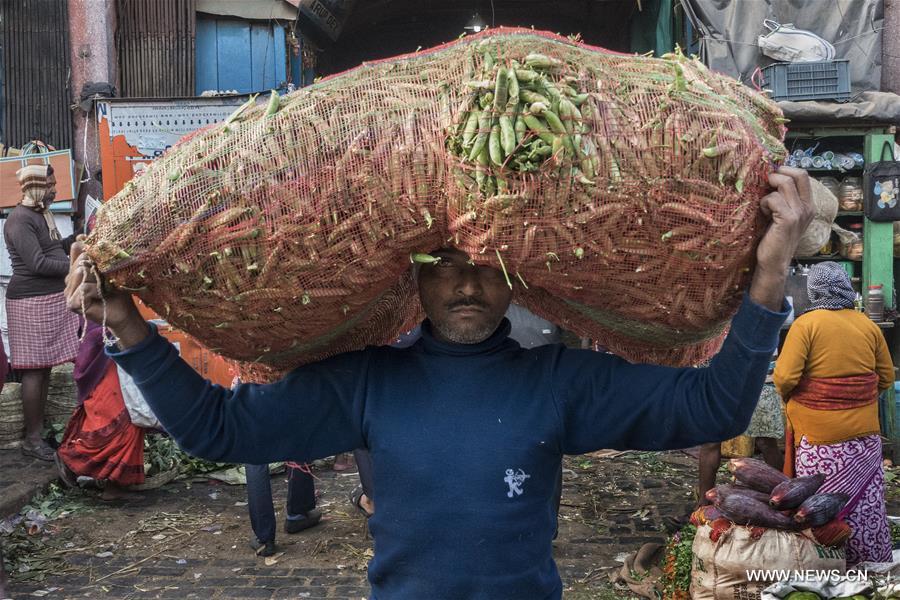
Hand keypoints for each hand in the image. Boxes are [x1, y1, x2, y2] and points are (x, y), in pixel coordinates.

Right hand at [65, 242, 149, 347]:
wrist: (124, 312)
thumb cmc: (118, 290)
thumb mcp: (108, 269)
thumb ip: (95, 255)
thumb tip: (81, 236)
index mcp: (75, 270)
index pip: (76, 249)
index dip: (89, 248)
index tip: (101, 253)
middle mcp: (69, 280)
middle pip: (79, 261)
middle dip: (97, 267)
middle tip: (107, 278)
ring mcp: (68, 293)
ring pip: (80, 273)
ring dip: (98, 280)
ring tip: (105, 288)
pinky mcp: (72, 304)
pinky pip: (83, 288)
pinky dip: (96, 290)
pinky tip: (102, 296)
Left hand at [748, 166, 813, 310]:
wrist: (774, 262)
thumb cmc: (774, 238)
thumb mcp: (783, 215)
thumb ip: (783, 198)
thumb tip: (770, 176)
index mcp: (808, 205)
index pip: (803, 175)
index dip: (786, 170)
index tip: (771, 176)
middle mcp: (808, 207)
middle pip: (798, 174)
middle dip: (779, 173)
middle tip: (766, 183)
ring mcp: (800, 213)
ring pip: (784, 184)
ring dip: (769, 191)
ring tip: (764, 205)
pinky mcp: (788, 219)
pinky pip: (774, 198)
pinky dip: (765, 202)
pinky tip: (763, 214)